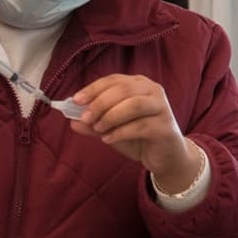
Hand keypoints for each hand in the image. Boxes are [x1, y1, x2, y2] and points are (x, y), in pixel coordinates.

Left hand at [71, 75, 202, 193]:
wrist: (165, 157)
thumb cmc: (138, 138)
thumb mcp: (111, 129)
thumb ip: (93, 124)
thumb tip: (72, 122)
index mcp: (138, 84)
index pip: (113, 80)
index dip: (93, 89)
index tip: (76, 100)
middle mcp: (152, 91)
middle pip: (123, 90)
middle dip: (100, 103)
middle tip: (86, 118)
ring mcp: (161, 107)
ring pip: (133, 105)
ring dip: (111, 116)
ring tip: (98, 129)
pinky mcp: (166, 127)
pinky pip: (140, 126)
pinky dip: (120, 132)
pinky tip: (108, 140)